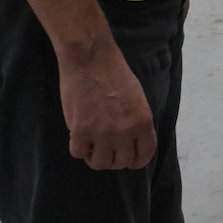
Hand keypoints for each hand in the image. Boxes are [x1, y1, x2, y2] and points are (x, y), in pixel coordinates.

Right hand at [58, 38, 156, 170]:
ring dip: (96, 157)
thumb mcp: (137, 98)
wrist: (91, 59)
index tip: (128, 159)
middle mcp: (125, 132)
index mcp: (143, 122)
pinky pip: (79, 154)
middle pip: (121, 163)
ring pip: (100, 163)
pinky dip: (79, 148)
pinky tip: (79, 137)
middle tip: (106, 148)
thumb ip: (136, 122)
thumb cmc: (114, 73)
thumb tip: (131, 142)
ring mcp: (102, 134)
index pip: (144, 155)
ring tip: (92, 145)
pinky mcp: (80, 132)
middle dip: (114, 158)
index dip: (136, 160)